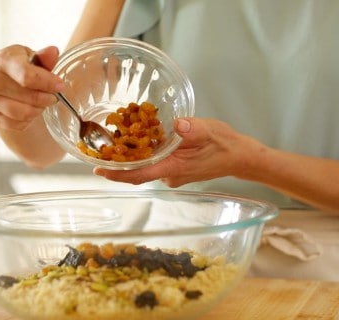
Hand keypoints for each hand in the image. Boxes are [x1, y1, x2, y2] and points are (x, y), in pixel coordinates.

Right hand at [0, 45, 65, 130]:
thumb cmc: (15, 64)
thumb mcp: (29, 56)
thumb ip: (43, 57)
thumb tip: (53, 52)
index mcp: (2, 61)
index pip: (27, 76)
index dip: (47, 83)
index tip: (60, 86)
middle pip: (30, 97)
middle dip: (47, 98)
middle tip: (53, 95)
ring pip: (24, 113)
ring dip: (39, 110)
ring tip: (42, 102)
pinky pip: (17, 124)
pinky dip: (29, 120)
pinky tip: (30, 110)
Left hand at [94, 118, 260, 186]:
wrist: (240, 157)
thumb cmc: (224, 145)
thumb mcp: (208, 131)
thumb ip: (191, 128)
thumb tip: (176, 124)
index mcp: (173, 167)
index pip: (139, 175)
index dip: (117, 174)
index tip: (98, 169)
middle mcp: (169, 175)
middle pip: (137, 171)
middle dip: (119, 161)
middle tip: (100, 147)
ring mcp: (172, 174)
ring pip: (147, 166)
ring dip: (133, 155)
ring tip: (116, 138)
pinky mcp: (176, 169)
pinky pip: (156, 163)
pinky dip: (147, 153)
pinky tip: (141, 138)